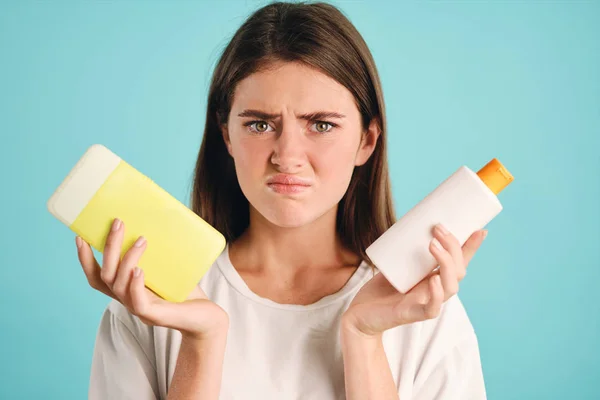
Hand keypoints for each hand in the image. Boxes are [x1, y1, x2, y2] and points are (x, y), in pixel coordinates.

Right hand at [76, 218, 228, 340]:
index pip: (97, 277)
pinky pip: (137, 303)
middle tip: (118, 223)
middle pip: (105, 276)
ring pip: (119, 286)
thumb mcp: (168, 269)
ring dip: (127, 259)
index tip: (80, 237)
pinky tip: (140, 271)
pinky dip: (136, 285)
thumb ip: (157, 253)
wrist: (207, 318)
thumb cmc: (187, 291)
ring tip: (141, 240)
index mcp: (127, 289)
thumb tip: (156, 219)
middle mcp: (128, 300)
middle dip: (109, 248)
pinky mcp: (154, 316)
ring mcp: (139, 310)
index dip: (85, 259)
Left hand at [342, 224, 486, 337]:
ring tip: (433, 245)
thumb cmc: (379, 289)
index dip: (471, 248)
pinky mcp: (411, 314)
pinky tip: (433, 280)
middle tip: (438, 228)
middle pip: (458, 271)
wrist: (360, 315)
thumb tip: (409, 220)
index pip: (459, 262)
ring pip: (450, 287)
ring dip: (446, 264)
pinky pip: (431, 308)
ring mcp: (425, 303)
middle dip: (453, 247)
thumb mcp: (394, 263)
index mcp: (434, 278)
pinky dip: (435, 295)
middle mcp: (435, 290)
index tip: (480, 229)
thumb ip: (402, 247)